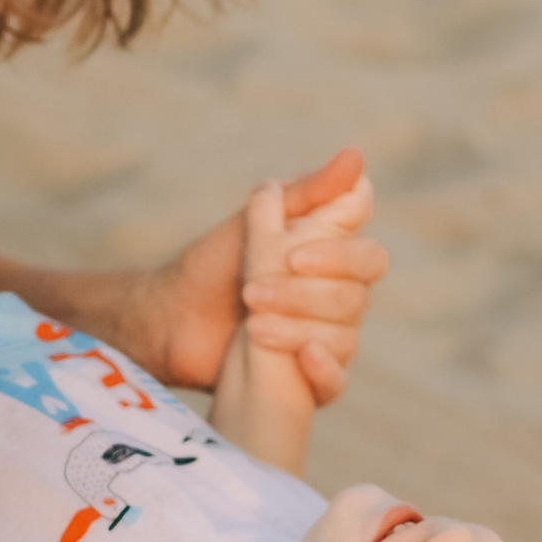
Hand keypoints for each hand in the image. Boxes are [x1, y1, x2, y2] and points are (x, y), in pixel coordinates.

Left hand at [132, 148, 386, 402]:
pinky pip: (335, 384)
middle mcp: (336, 300)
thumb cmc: (213, 266)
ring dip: (297, 327)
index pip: (369, 257)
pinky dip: (324, 370)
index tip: (292, 255)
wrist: (172, 321)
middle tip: (252, 292)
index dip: (339, 257)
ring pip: (345, 339)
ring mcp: (324, 340)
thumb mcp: (254, 224)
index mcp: (331, 261)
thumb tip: (356, 157)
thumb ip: (306, 194)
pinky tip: (301, 356)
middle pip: (355, 299)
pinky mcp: (306, 380)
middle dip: (304, 295)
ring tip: (252, 324)